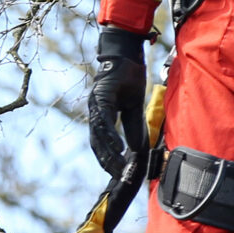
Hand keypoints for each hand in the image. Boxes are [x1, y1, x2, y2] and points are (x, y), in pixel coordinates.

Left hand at [88, 26, 149, 175]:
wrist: (127, 54)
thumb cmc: (129, 77)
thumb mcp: (134, 107)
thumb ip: (134, 128)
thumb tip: (138, 149)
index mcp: (102, 115)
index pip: (102, 143)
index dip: (108, 159)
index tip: (117, 174)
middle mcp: (95, 112)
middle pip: (98, 144)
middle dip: (107, 162)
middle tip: (118, 178)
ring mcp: (96, 105)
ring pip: (100, 136)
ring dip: (110, 154)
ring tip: (119, 169)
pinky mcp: (102, 97)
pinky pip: (107, 121)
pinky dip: (112, 137)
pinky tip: (119, 149)